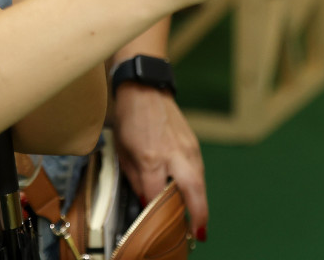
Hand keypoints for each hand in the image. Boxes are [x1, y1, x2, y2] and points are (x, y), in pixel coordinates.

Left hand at [113, 85, 207, 241]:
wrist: (145, 89)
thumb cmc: (129, 119)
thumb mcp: (122, 151)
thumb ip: (135, 178)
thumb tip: (146, 200)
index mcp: (151, 157)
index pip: (156, 193)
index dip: (155, 209)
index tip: (155, 221)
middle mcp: (173, 154)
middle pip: (191, 190)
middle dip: (197, 214)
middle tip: (198, 233)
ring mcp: (188, 148)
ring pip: (200, 182)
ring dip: (201, 204)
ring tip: (198, 222)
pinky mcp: (194, 144)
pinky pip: (199, 171)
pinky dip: (198, 187)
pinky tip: (194, 197)